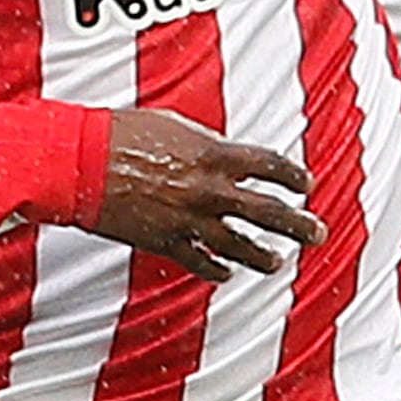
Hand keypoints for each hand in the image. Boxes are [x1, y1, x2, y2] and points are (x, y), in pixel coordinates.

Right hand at [88, 107, 321, 278]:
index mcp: (216, 154)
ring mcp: (191, 220)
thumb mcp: (174, 126)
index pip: (272, 165)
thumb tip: (223, 157)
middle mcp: (211, 190)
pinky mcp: (167, 242)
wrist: (82, 162)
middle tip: (317, 232)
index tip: (306, 184)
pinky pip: (201, 262)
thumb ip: (206, 146)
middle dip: (299, 224)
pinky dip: (217, 270)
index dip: (294, 175)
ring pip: (241, 246)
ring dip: (264, 255)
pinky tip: (227, 273)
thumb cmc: (121, 134)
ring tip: (277, 261)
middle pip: (270, 212)